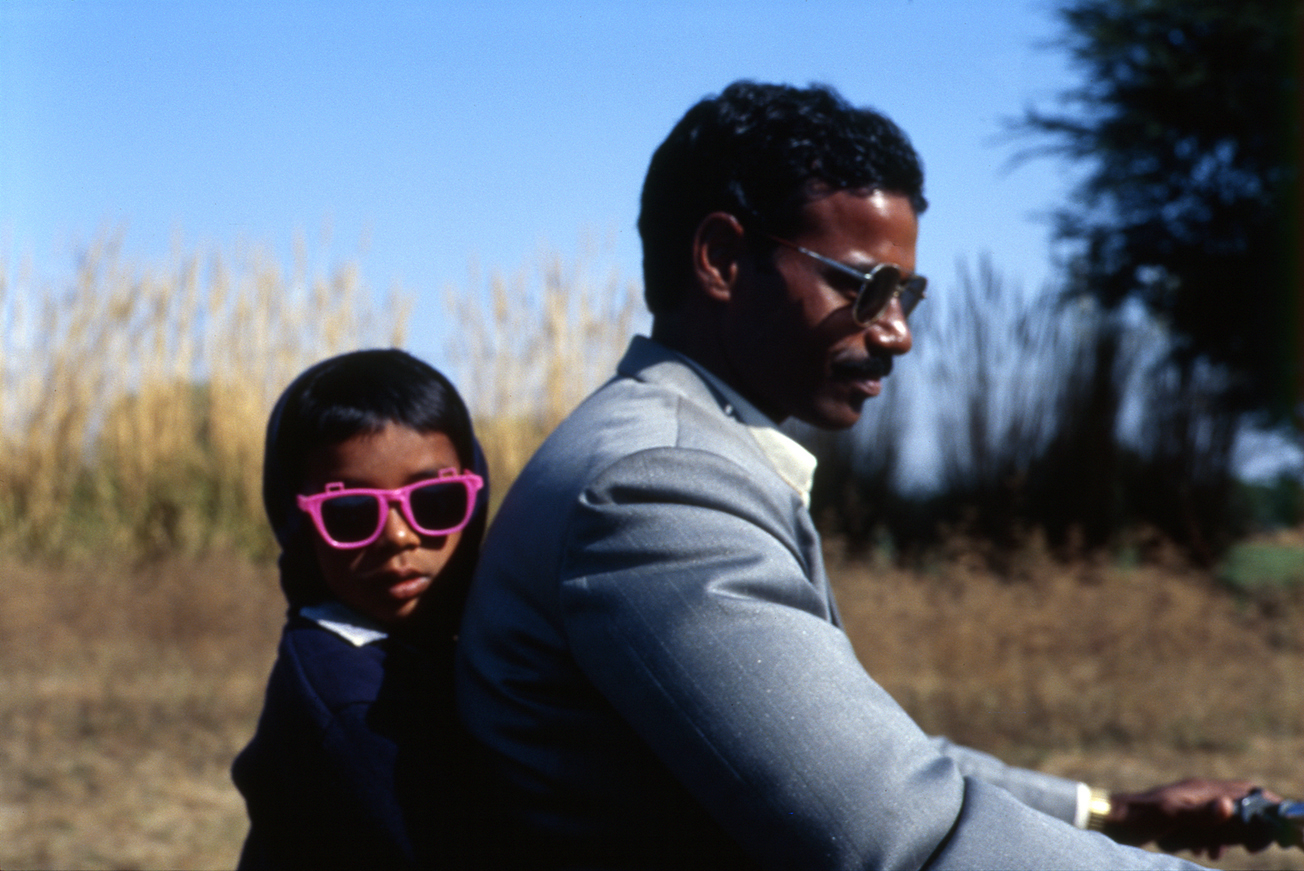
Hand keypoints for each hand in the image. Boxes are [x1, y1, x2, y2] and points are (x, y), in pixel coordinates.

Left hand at [1102, 779, 1281, 859]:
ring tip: (1219, 853)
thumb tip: (1231, 806)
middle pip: (1238, 804)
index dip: (1264, 807)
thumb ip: (1201, 813)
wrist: (1112, 820)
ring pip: (1222, 817)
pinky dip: (1211, 839)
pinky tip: (1203, 853)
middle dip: (1249, 826)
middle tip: (1251, 848)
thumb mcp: (1171, 817)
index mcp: (1201, 789)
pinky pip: (1207, 825)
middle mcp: (1198, 792)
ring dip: (1228, 836)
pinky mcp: (1180, 815)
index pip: (1244, 791)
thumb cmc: (1140, 818)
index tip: (1271, 830)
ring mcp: (1189, 803)